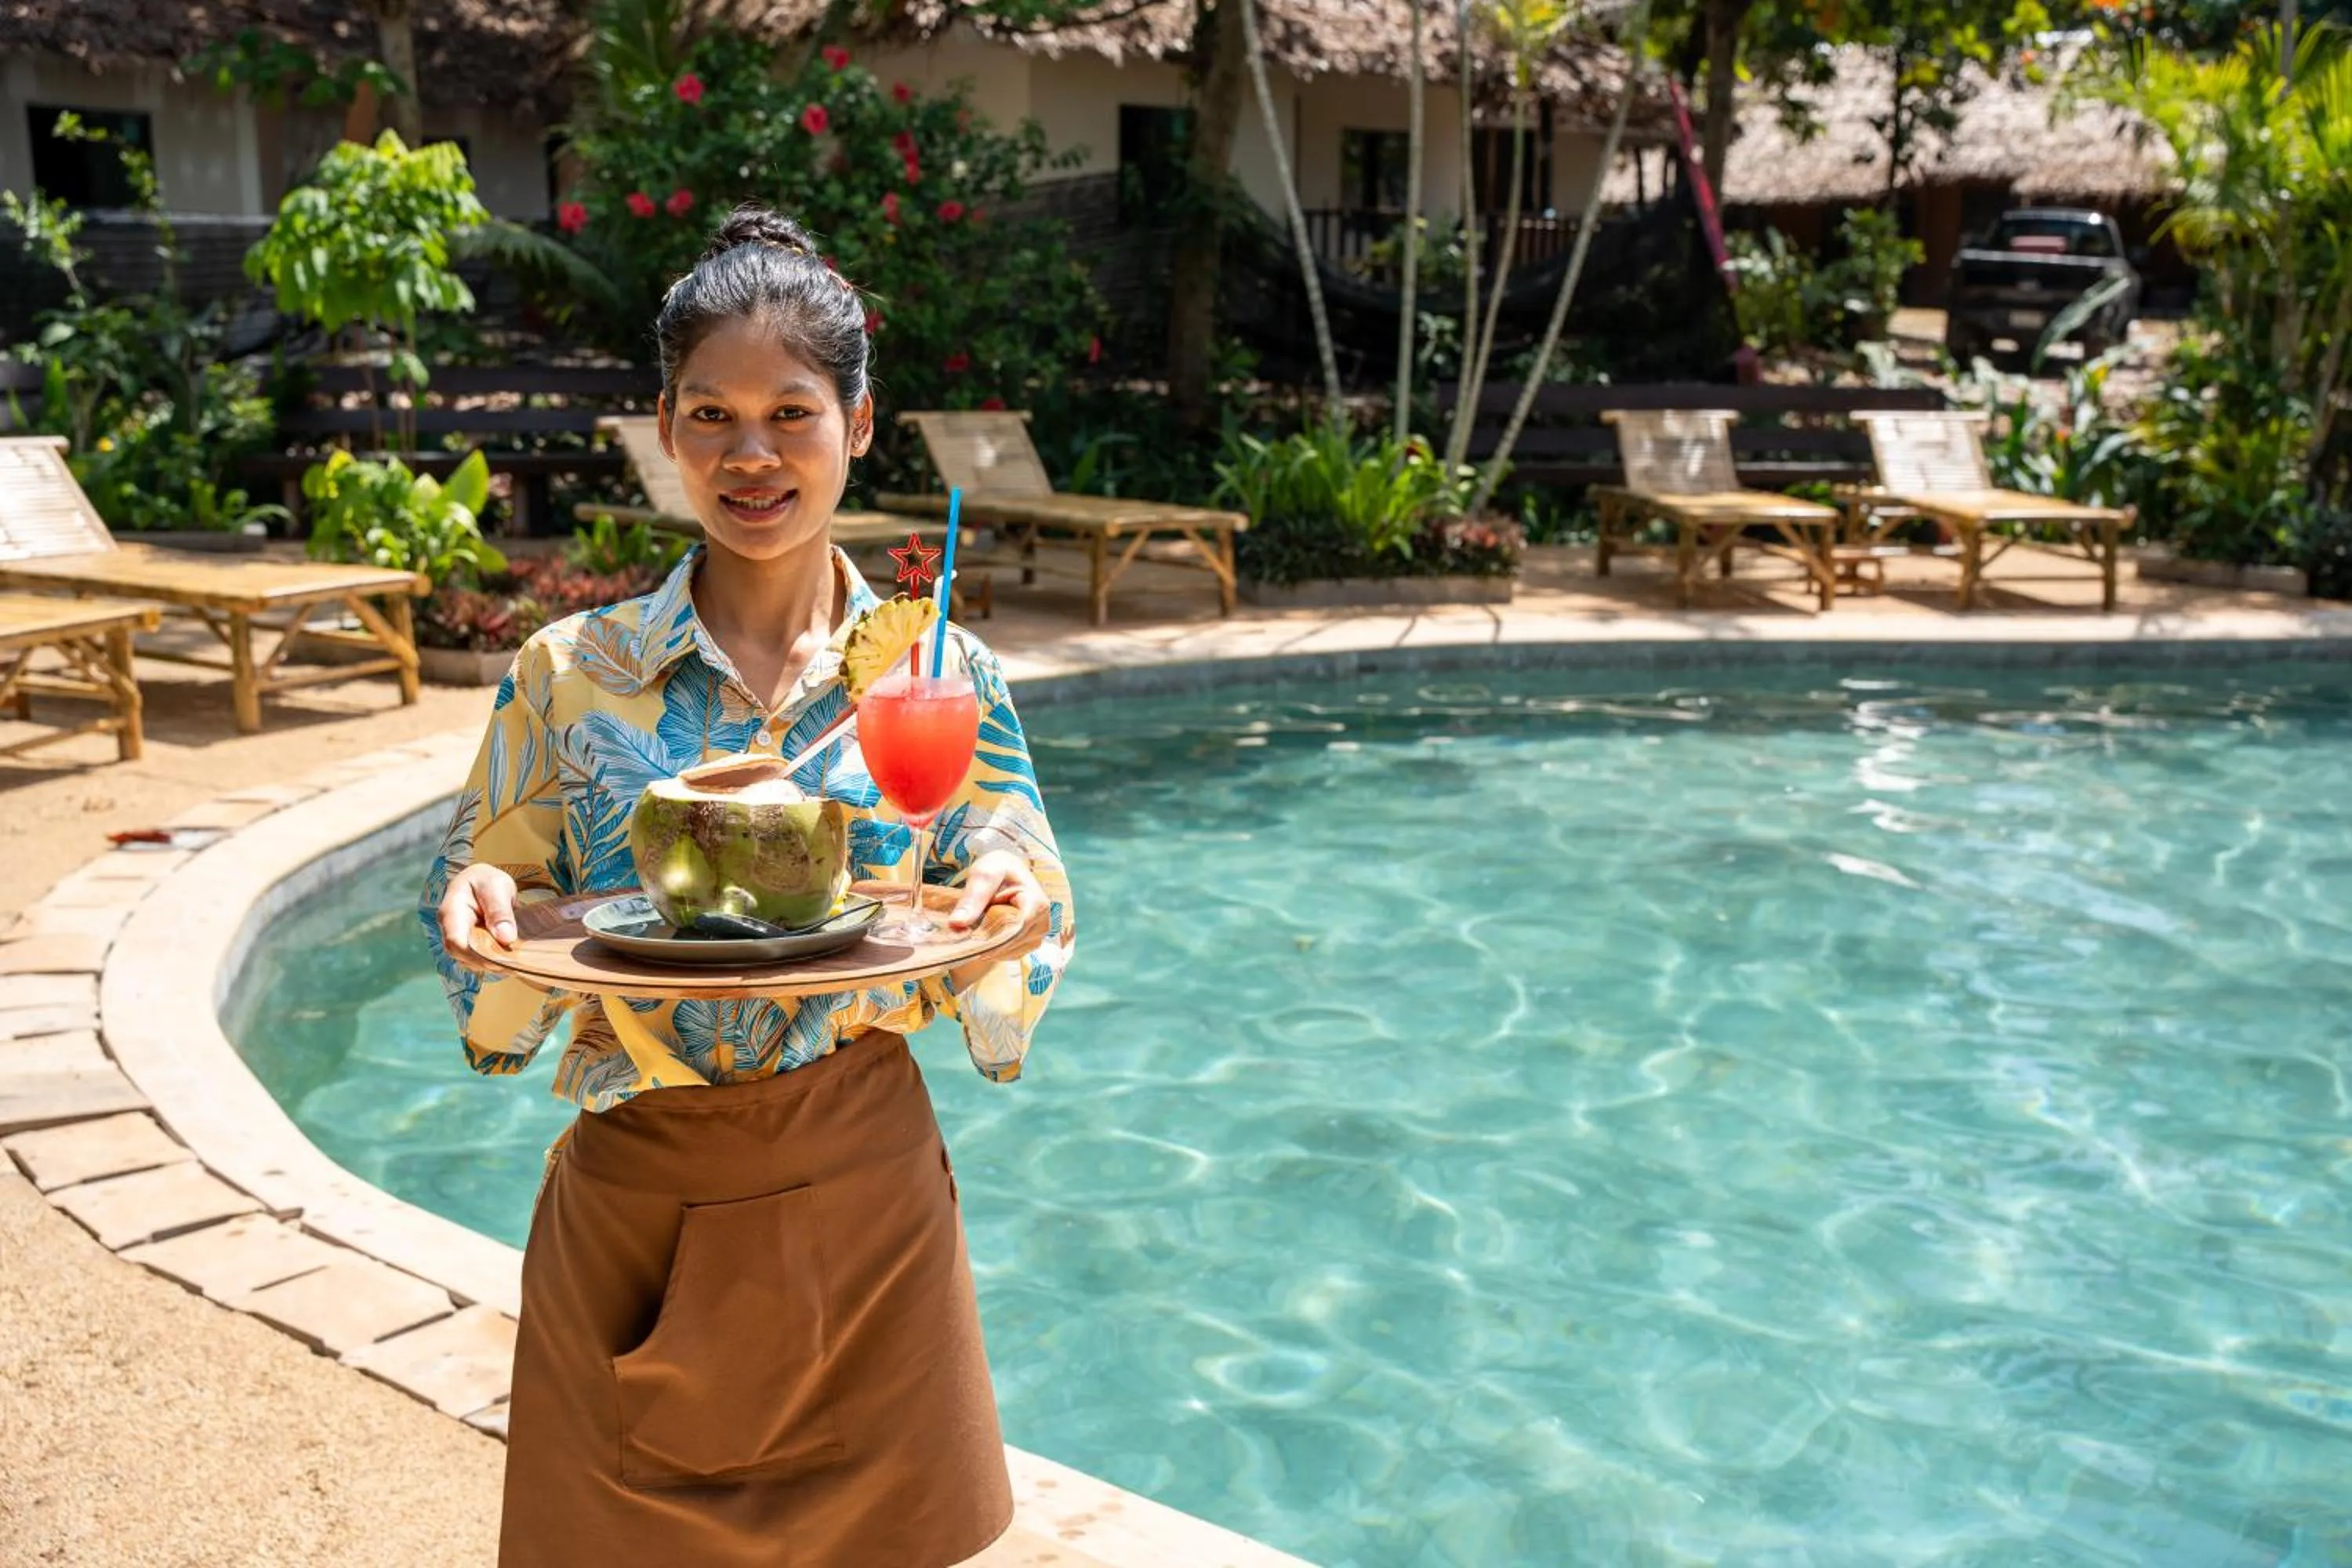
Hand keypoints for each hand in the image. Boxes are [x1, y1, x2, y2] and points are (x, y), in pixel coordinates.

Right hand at [438, 863, 519, 973]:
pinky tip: (507, 959)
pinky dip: (490, 962)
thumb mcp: (497, 887)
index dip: (477, 955)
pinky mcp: (466, 945)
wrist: (483, 882)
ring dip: (489, 964)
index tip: (501, 958)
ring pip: (468, 960)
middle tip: (512, 963)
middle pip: (461, 955)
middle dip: (486, 962)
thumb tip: (506, 938)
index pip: (456, 941)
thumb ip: (500, 911)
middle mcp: (449, 928)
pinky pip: (475, 959)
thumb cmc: (488, 882)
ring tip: (512, 962)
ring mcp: (456, 938)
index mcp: (451, 911)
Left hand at [945, 849, 1051, 991]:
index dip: (992, 938)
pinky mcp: (1031, 942)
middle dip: (988, 942)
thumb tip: (955, 924)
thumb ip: (972, 898)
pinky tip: (986, 936)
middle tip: (965, 935)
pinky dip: (996, 949)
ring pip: (1011, 951)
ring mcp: (1038, 934)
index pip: (1016, 930)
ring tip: (976, 931)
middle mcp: (1043, 921)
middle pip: (1012, 943)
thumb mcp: (983, 874)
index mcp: (1036, 903)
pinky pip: (1011, 954)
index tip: (971, 940)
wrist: (1007, 871)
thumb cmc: (997, 868)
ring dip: (991, 947)